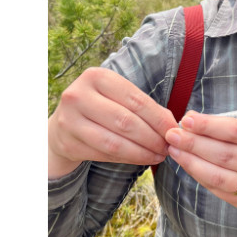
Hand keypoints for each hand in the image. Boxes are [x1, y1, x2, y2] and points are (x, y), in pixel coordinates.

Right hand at [48, 68, 177, 177]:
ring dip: (142, 152)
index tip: (174, 130)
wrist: (62, 127)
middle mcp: (78, 95)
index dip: (158, 118)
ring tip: (158, 155)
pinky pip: (104, 155)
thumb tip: (172, 124)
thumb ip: (143, 106)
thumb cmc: (100, 108)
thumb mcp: (116, 97)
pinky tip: (142, 159)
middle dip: (152, 137)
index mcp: (96, 77)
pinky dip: (128, 159)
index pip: (135, 100)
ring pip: (115, 142)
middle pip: (126, 122)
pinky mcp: (67, 143)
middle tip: (168, 147)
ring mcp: (69, 120)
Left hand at [165, 111, 236, 231]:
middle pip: (226, 154)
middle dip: (195, 143)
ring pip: (219, 175)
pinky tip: (185, 162)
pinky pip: (216, 187)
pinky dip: (197, 173)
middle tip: (173, 134)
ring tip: (174, 148)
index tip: (188, 119)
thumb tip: (191, 119)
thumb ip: (230, 125)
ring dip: (192, 161)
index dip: (210, 125)